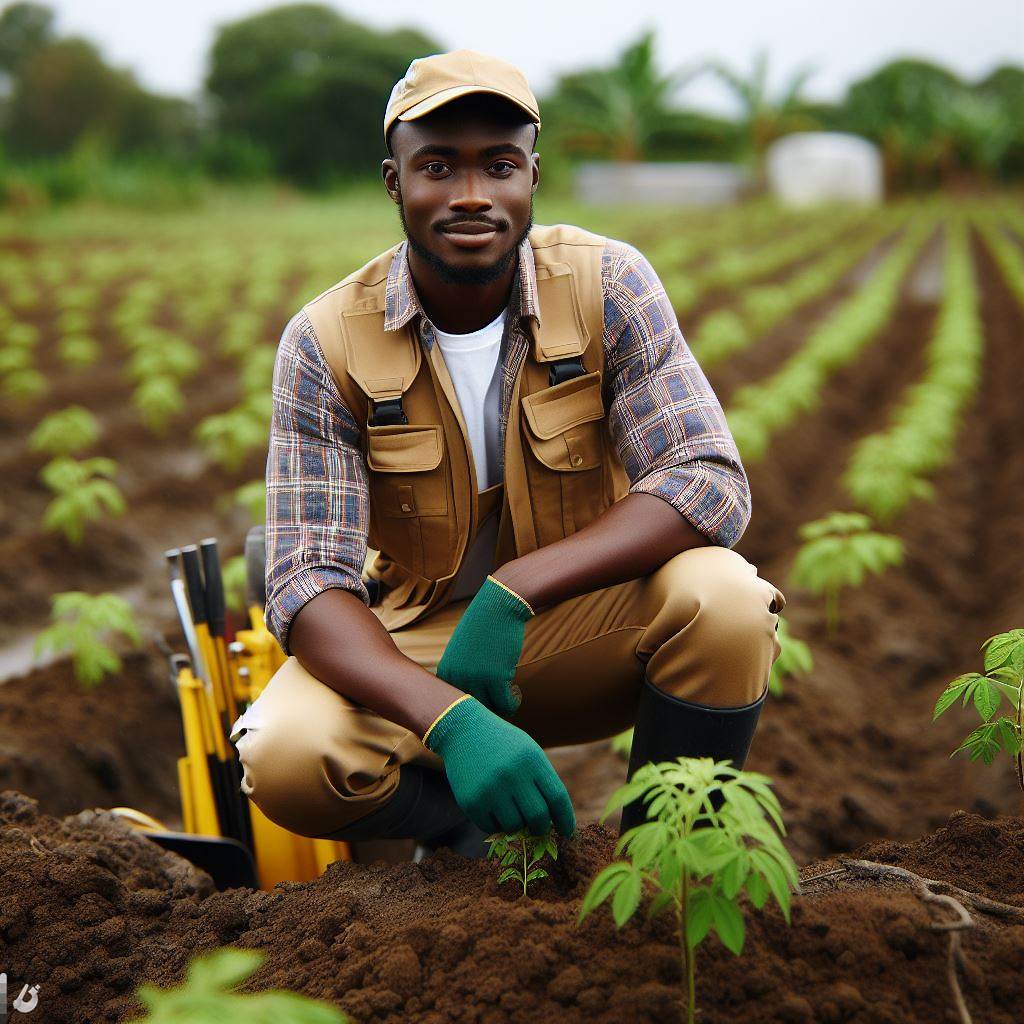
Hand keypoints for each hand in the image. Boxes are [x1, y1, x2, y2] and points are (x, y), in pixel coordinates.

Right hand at [423, 695, 575, 836]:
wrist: (463, 729)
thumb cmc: (503, 743)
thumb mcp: (528, 752)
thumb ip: (542, 782)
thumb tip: (553, 821)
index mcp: (532, 760)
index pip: (557, 798)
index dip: (565, 819)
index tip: (567, 832)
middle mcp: (512, 775)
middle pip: (538, 817)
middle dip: (541, 827)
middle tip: (538, 827)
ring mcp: (491, 789)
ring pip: (515, 826)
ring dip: (517, 825)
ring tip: (513, 812)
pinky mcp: (472, 801)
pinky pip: (491, 828)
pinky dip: (496, 824)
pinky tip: (495, 810)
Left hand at [435, 575, 532, 716]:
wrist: (499, 605)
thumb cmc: (482, 627)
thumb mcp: (461, 651)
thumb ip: (461, 675)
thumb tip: (469, 701)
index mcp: (446, 672)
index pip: (454, 703)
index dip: (472, 704)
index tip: (485, 700)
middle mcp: (457, 677)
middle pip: (472, 708)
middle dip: (488, 707)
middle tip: (499, 701)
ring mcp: (476, 679)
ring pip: (490, 708)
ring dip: (502, 706)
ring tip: (508, 695)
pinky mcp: (497, 678)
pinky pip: (506, 703)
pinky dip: (513, 701)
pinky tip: (516, 691)